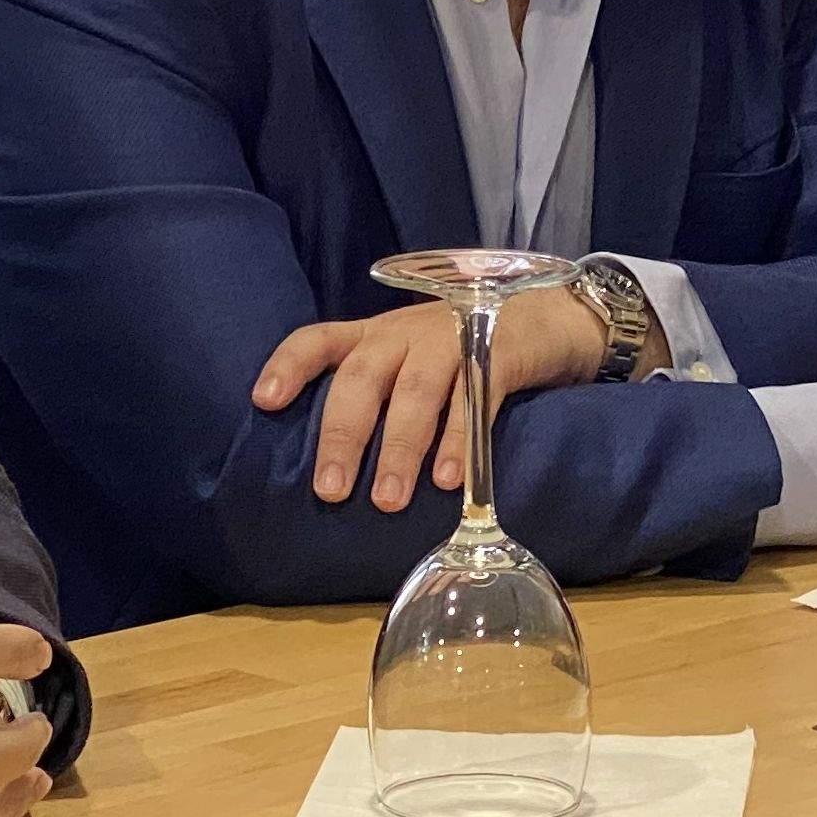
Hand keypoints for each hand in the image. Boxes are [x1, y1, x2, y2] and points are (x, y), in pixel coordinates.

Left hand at [253, 291, 607, 513]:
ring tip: (388, 500)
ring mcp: (452, 336)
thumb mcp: (414, 361)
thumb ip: (380, 395)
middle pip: (363, 375)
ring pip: (416, 391)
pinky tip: (450, 481)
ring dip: (400, 448)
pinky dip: (460, 441)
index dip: (289, 366)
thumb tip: (338, 469)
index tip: (264, 401)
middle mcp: (406, 331)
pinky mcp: (499, 350)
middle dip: (344, 434)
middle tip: (330, 490)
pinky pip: (475, 397)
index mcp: (377, 335)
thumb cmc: (468, 352)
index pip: (319, 339)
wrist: (552, 316)